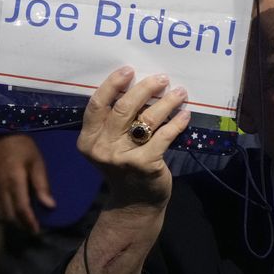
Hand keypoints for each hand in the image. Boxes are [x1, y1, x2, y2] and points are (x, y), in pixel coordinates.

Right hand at [0, 134, 54, 233]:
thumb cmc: (22, 146)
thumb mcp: (37, 162)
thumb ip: (42, 185)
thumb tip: (50, 206)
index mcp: (14, 180)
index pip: (22, 209)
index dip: (29, 222)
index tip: (37, 230)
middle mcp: (0, 187)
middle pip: (8, 215)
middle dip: (20, 225)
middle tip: (31, 228)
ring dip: (9, 223)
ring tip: (21, 224)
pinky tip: (6, 217)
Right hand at [64, 68, 190, 273]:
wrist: (135, 203)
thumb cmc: (124, 165)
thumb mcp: (109, 144)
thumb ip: (114, 121)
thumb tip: (138, 85)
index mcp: (88, 140)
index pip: (97, 105)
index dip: (112, 84)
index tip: (129, 70)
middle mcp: (102, 148)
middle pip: (123, 108)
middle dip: (144, 88)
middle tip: (161, 78)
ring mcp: (123, 158)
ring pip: (146, 119)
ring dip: (166, 102)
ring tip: (179, 92)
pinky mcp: (145, 165)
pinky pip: (164, 137)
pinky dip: (176, 123)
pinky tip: (185, 115)